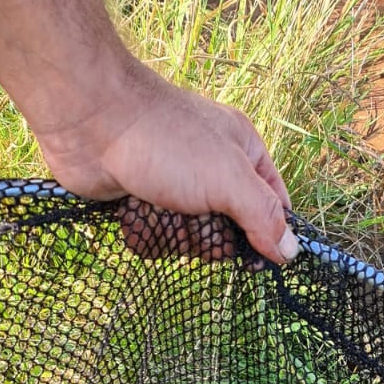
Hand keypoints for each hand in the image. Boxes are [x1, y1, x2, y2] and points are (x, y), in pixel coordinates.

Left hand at [36, 67, 298, 263]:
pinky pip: (156, 237)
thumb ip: (263, 217)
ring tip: (156, 208)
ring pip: (189, 239)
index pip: (273, 205)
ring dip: (172, 234)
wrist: (92, 123)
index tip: (257, 260)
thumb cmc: (167, 142)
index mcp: (242, 153)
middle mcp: (211, 169)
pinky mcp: (142, 202)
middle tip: (192, 219)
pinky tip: (133, 212)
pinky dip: (144, 232)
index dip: (268, 234)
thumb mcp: (229, 179)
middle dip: (207, 236)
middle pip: (228, 231)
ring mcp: (175, 187)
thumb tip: (291, 253)